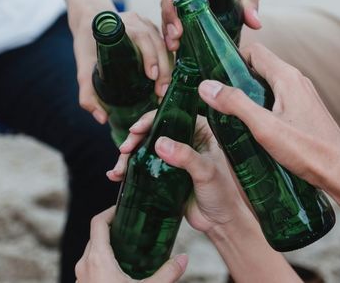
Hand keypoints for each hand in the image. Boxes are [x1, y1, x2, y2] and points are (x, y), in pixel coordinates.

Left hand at [73, 9, 172, 123]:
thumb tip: (102, 118)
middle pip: (157, 43)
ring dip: (168, 67)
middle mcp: (137, 22)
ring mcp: (147, 24)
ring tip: (165, 89)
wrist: (90, 21)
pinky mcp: (153, 29)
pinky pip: (165, 45)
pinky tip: (168, 78)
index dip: (149, 56)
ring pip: (164, 44)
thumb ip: (87, 94)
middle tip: (161, 92)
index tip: (151, 76)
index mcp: (120, 26)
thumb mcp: (83, 68)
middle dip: (162, 68)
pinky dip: (168, 61)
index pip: (141, 38)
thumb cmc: (86, 44)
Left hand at [75, 206, 187, 282]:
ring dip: (106, 247)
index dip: (109, 211)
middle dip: (111, 229)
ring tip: (126, 248)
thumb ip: (167, 273)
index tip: (122, 208)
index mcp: (97, 259)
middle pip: (95, 237)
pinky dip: (102, 263)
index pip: (97, 223)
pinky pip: (90, 269)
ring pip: (91, 254)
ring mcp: (81, 279)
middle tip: (130, 227)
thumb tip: (183, 259)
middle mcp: (84, 265)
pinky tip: (119, 271)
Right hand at [108, 111, 251, 234]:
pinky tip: (116, 176)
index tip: (135, 130)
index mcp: (201, 131)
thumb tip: (159, 143)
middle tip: (124, 150)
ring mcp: (174, 157)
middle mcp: (186, 140)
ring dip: (128, 157)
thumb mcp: (206, 172)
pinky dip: (129, 170)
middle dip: (134, 140)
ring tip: (117, 171)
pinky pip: (143, 167)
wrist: (221, 222)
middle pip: (154, 131)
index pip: (172, 116)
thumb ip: (185, 156)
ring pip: (145, 149)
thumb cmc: (224, 194)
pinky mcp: (165, 174)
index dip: (151, 120)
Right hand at [192, 43, 339, 190]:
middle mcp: (297, 80)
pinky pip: (277, 98)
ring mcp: (303, 95)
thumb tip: (207, 86)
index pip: (253, 51)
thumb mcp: (265, 127)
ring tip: (230, 113)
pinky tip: (253, 126)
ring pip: (268, 84)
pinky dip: (262, 105)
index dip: (231, 59)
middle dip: (236, 78)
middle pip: (259, 66)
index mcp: (287, 77)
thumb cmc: (308, 150)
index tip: (214, 76)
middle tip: (217, 97)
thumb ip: (235, 104)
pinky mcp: (305, 111)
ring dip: (249, 94)